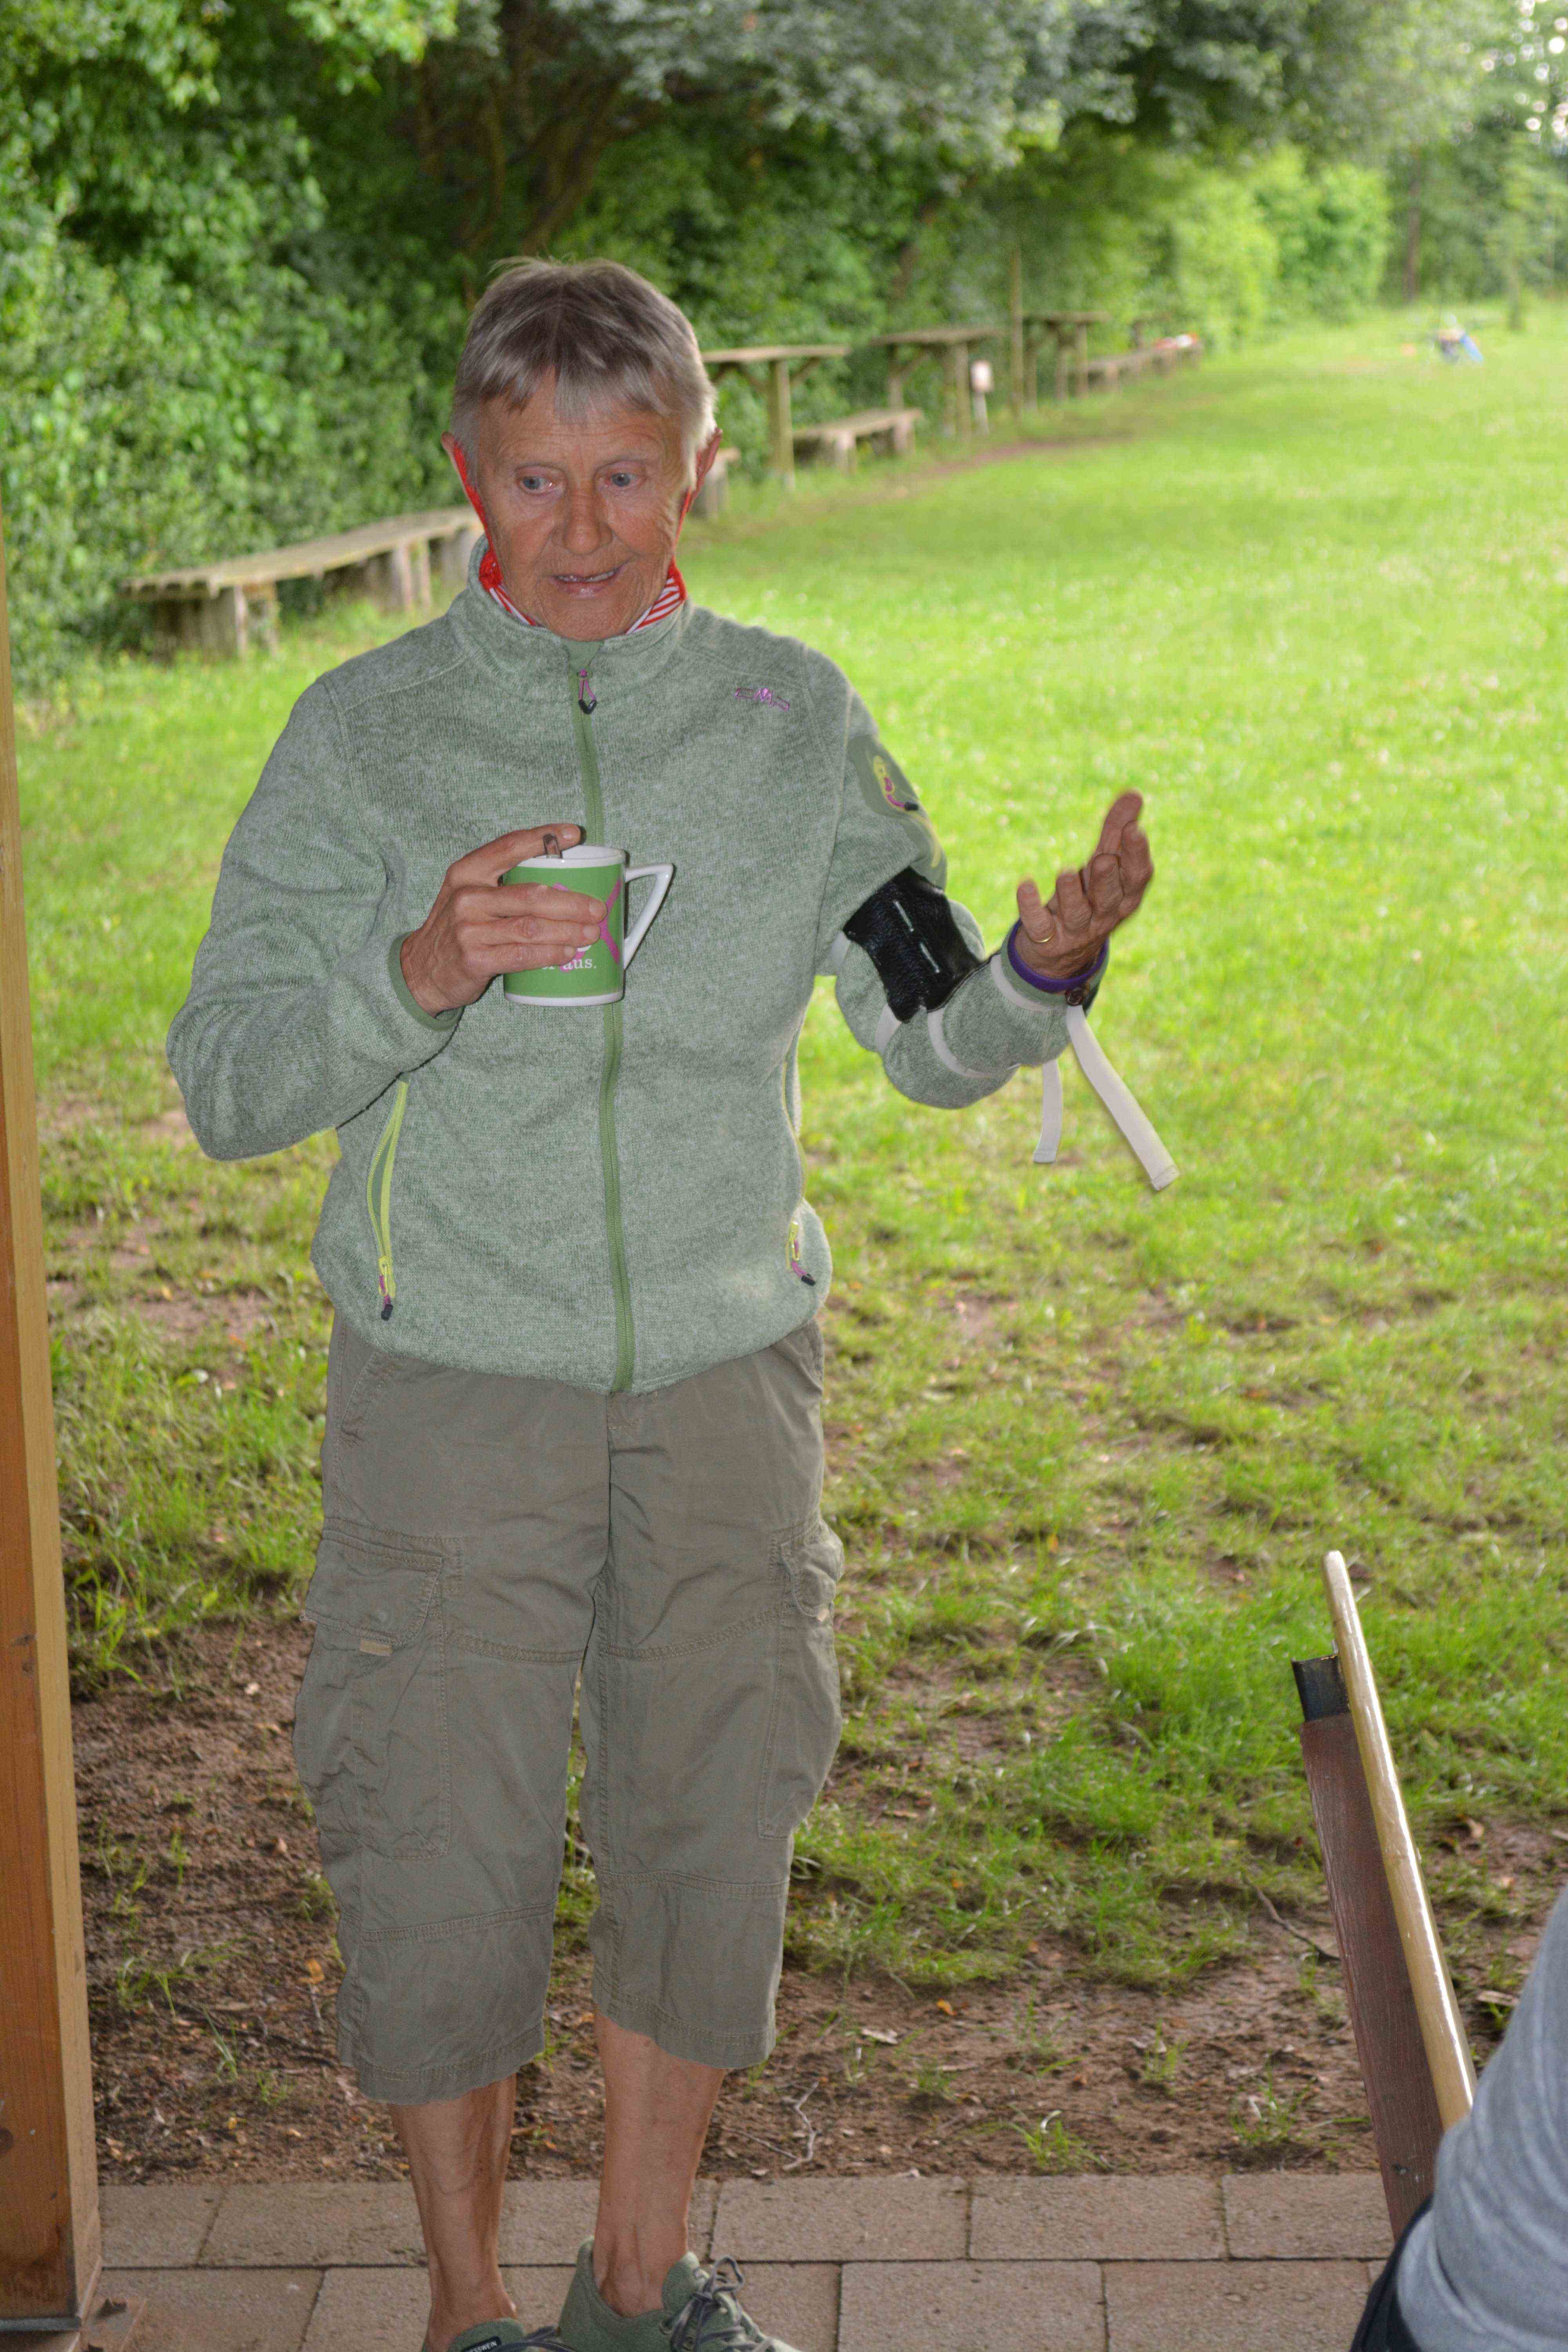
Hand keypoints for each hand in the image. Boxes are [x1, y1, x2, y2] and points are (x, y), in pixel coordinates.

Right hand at [399, 824, 602, 1014]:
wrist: (421, 970)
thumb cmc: (458, 928)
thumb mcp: (470, 895)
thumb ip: (504, 883)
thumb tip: (563, 882)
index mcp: (467, 872)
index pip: (509, 846)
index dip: (543, 837)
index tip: (574, 833)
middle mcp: (466, 897)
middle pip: (529, 895)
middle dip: (570, 902)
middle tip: (597, 909)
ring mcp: (468, 930)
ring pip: (530, 928)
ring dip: (567, 931)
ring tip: (591, 933)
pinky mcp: (474, 960)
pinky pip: (521, 956)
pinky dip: (549, 954)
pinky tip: (567, 953)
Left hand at [1014, 790, 1152, 982]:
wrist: (1064, 951)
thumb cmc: (1092, 896)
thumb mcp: (1106, 864)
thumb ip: (1117, 831)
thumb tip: (1134, 794)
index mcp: (1125, 896)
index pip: (1137, 877)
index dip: (1137, 855)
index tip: (1134, 830)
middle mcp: (1104, 915)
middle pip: (1110, 899)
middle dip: (1107, 879)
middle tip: (1102, 860)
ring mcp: (1076, 930)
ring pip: (1077, 913)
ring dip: (1071, 894)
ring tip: (1065, 873)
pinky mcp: (1048, 939)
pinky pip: (1040, 925)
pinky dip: (1031, 907)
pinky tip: (1025, 886)